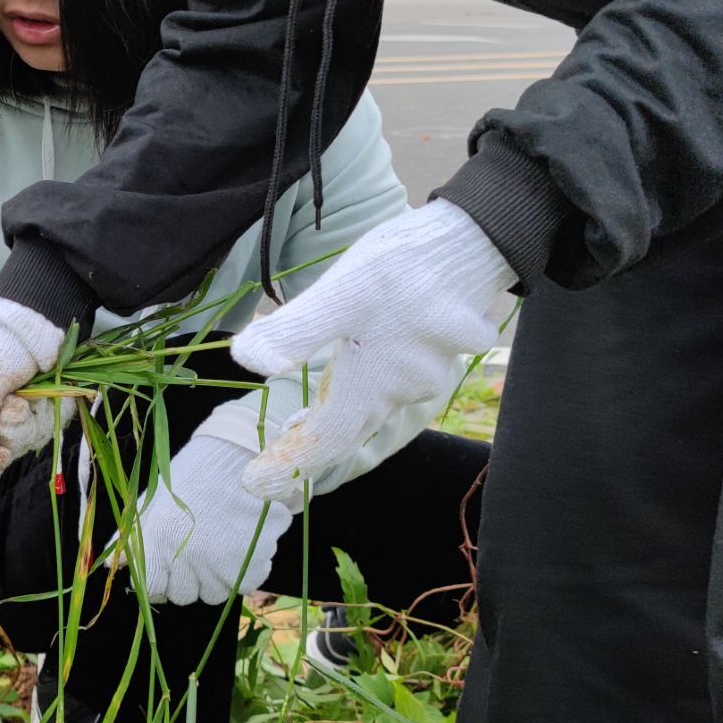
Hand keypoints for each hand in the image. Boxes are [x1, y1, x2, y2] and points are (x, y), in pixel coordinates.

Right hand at [0, 296, 65, 489]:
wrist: (30, 325)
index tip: (1, 453)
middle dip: (10, 434)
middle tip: (14, 408)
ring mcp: (11, 421)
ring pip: (22, 446)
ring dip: (27, 421)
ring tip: (24, 394)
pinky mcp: (37, 415)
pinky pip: (42, 432)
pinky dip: (42, 414)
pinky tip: (38, 395)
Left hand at [134, 405, 292, 604]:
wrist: (238, 453)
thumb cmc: (192, 475)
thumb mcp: (155, 500)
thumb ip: (133, 536)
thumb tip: (112, 565)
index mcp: (161, 542)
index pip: (152, 589)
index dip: (157, 580)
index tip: (165, 569)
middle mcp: (191, 559)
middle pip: (186, 595)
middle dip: (187, 580)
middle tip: (195, 553)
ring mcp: (226, 562)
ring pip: (218, 593)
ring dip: (217, 577)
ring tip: (219, 547)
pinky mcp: (257, 558)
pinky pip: (249, 582)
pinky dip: (246, 570)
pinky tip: (241, 545)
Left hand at [230, 201, 513, 499]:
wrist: (475, 240)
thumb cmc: (406, 267)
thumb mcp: (342, 291)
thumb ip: (297, 330)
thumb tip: (246, 360)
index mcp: (372, 386)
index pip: (324, 444)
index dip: (287, 467)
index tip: (251, 482)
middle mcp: (401, 392)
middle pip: (348, 433)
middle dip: (308, 450)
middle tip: (269, 461)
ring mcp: (423, 374)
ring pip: (371, 410)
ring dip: (336, 420)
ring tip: (300, 425)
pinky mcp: (435, 352)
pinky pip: (391, 386)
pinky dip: (362, 391)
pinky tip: (349, 376)